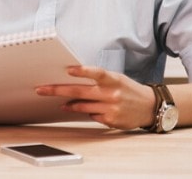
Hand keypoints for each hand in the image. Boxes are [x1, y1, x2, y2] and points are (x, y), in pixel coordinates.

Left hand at [35, 65, 155, 129]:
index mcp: (113, 79)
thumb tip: (72, 79)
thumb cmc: (128, 89)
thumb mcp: (116, 79)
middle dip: (58, 90)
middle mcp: (112, 93)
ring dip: (69, 104)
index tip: (68, 69)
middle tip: (41, 89)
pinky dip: (87, 112)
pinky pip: (91, 116)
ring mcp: (111, 108)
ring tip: (61, 103)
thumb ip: (97, 79)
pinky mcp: (111, 121)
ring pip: (82, 106)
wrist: (150, 107)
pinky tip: (89, 110)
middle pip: (80, 91)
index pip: (96, 72)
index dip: (82, 71)